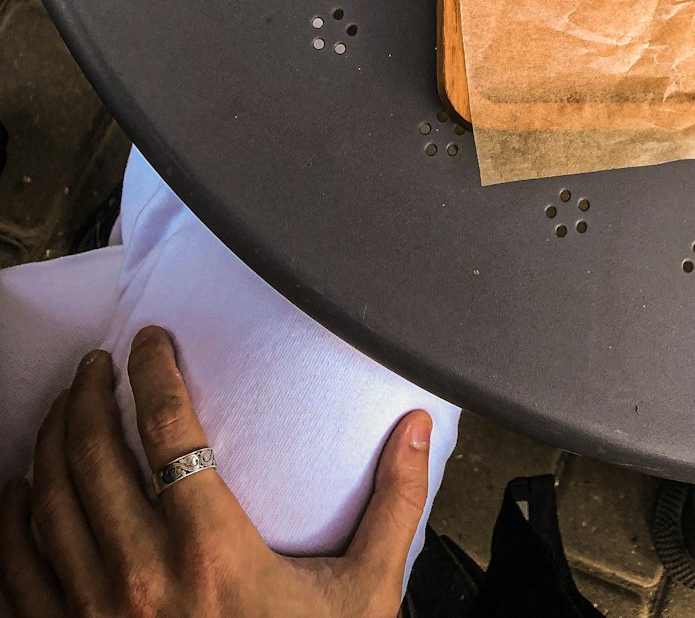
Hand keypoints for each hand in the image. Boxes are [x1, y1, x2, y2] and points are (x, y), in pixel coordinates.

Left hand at [0, 326, 431, 616]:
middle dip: (90, 393)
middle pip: (94, 454)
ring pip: (49, 502)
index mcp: (212, 552)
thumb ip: (395, 505)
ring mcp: (91, 617)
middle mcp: (140, 579)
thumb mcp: (364, 596)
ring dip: (52, 440)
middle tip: (102, 363)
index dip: (155, 370)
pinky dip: (13, 518)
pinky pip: (17, 569)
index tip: (152, 339)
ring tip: (67, 405)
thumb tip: (419, 426)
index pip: (169, 429)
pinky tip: (22, 488)